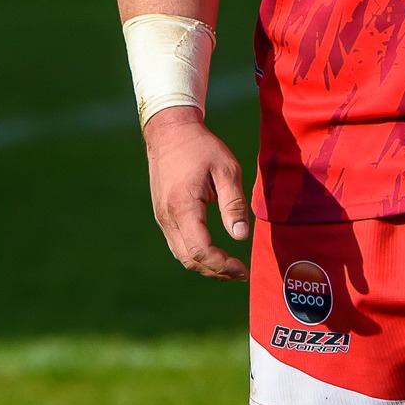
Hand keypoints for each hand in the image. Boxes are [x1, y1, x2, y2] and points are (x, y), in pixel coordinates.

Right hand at [143, 105, 251, 280]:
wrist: (170, 131)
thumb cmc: (202, 148)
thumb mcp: (226, 169)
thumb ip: (233, 204)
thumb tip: (240, 236)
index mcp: (183, 206)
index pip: (200, 250)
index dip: (222, 265)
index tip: (243, 269)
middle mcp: (167, 217)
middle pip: (189, 259)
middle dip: (216, 271)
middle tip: (241, 273)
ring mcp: (161, 217)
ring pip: (181, 255)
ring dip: (206, 266)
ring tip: (230, 268)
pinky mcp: (162, 215)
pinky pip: (177, 244)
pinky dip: (196, 255)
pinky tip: (214, 253)